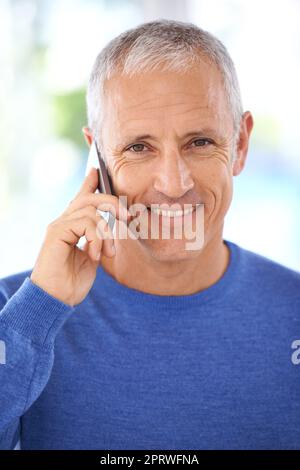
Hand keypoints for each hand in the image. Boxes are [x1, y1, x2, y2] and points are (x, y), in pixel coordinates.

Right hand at [30, 167, 128, 306]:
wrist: (55, 300)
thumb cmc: (71, 283)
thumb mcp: (91, 259)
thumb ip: (97, 242)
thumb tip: (108, 231)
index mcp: (72, 228)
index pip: (80, 199)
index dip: (89, 184)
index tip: (96, 171)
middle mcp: (63, 222)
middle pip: (89, 199)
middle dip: (112, 202)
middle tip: (127, 216)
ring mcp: (58, 226)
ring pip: (91, 211)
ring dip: (107, 232)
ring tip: (108, 253)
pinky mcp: (56, 232)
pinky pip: (85, 223)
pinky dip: (96, 238)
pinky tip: (95, 255)